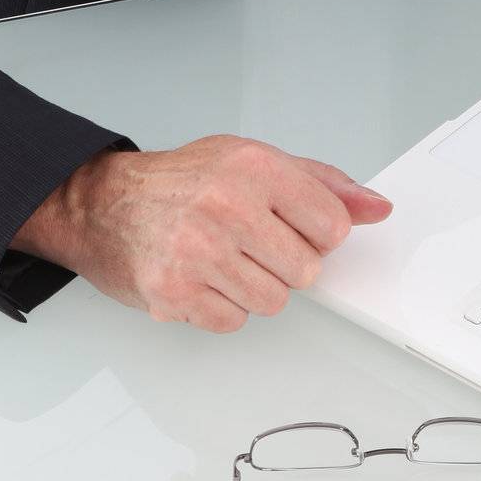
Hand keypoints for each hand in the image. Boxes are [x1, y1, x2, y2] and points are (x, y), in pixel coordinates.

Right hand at [9, 134, 393, 329]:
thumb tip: (377, 207)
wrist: (103, 204)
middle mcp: (227, 206)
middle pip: (306, 270)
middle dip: (285, 261)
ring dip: (255, 286)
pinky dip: (223, 306)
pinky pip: (234, 321)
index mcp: (254, 166)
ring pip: (273, 301)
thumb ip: (321, 183)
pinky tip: (202, 276)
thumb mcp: (252, 159)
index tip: (294, 224)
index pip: (332, 225)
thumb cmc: (182, 180)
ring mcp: (199, 253)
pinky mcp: (175, 293)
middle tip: (251, 241)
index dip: (318, 232)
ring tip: (224, 257)